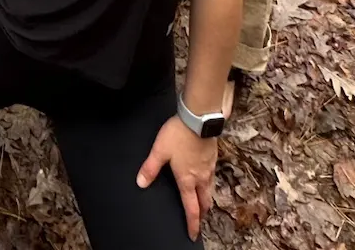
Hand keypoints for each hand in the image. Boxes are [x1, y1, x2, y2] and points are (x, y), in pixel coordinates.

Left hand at [136, 115, 217, 240]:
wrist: (199, 118)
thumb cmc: (178, 135)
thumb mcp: (159, 151)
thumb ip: (150, 168)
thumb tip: (141, 183)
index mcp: (187, 180)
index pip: (191, 208)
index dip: (192, 224)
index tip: (192, 234)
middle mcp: (201, 177)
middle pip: (204, 202)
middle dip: (201, 213)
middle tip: (198, 220)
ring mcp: (209, 168)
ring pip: (210, 190)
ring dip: (206, 200)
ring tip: (202, 203)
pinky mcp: (213, 157)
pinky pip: (212, 177)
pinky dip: (208, 184)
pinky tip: (204, 178)